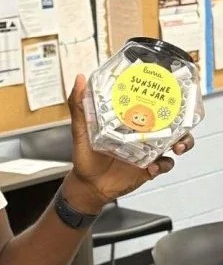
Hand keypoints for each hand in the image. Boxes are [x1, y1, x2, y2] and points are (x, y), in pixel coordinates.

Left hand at [67, 74, 194, 210]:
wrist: (89, 185)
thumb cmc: (85, 156)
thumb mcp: (81, 129)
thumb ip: (79, 105)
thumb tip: (80, 79)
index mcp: (131, 119)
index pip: (154, 102)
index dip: (168, 95)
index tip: (173, 89)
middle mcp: (144, 132)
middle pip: (173, 120)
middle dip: (184, 118)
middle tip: (181, 120)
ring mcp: (149, 150)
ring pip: (177, 141)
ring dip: (183, 142)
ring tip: (178, 146)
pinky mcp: (151, 167)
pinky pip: (166, 164)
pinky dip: (163, 165)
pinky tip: (153, 167)